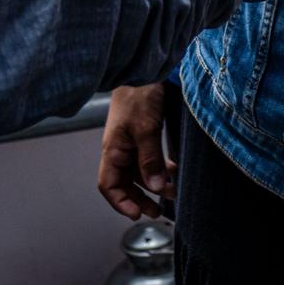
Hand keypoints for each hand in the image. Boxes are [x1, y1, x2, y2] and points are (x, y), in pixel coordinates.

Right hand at [98, 84, 173, 219]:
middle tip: (157, 212)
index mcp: (113, 150)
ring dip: (154, 184)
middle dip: (140, 199)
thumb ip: (150, 159)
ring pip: (140, 172)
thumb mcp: (146, 129)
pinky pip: (150, 159)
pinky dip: (161, 168)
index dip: (121, 202)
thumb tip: (155, 186)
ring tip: (172, 194)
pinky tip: (174, 173)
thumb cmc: (139, 96)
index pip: (109, 185)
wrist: (145, 70)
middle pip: (125, 183)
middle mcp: (120, 150)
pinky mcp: (144, 135)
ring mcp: (132, 142)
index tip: (137, 214)